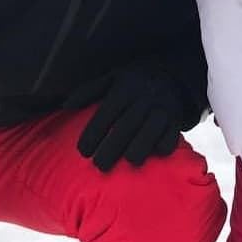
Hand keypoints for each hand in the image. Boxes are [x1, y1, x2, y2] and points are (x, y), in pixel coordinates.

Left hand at [67, 69, 184, 170]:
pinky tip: (154, 155)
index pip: (106, 113)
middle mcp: (143, 98)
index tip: (83, 151)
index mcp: (124, 88)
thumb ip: (88, 91)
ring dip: (139, 149)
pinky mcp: (176, 120)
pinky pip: (171, 136)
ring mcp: (162, 109)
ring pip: (150, 132)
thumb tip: (65, 105)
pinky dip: (164, 146)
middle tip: (99, 166)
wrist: (171, 76)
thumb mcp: (111, 79)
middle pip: (126, 126)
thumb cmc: (133, 82)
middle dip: (112, 148)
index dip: (93, 133)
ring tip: (128, 163)